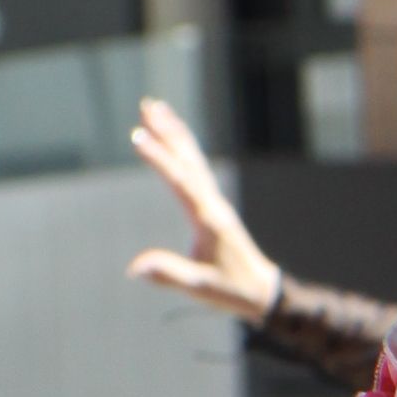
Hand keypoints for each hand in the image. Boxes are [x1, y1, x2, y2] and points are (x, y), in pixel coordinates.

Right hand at [125, 97, 282, 324]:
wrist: (262, 290)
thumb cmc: (232, 289)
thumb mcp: (200, 286)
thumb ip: (168, 273)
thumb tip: (134, 267)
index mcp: (208, 219)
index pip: (180, 182)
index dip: (159, 158)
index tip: (138, 137)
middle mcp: (213, 204)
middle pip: (188, 159)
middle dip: (167, 131)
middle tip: (147, 106)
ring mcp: (214, 203)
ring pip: (193, 159)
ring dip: (175, 133)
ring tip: (156, 110)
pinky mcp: (213, 207)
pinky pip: (197, 170)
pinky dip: (184, 150)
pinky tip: (174, 141)